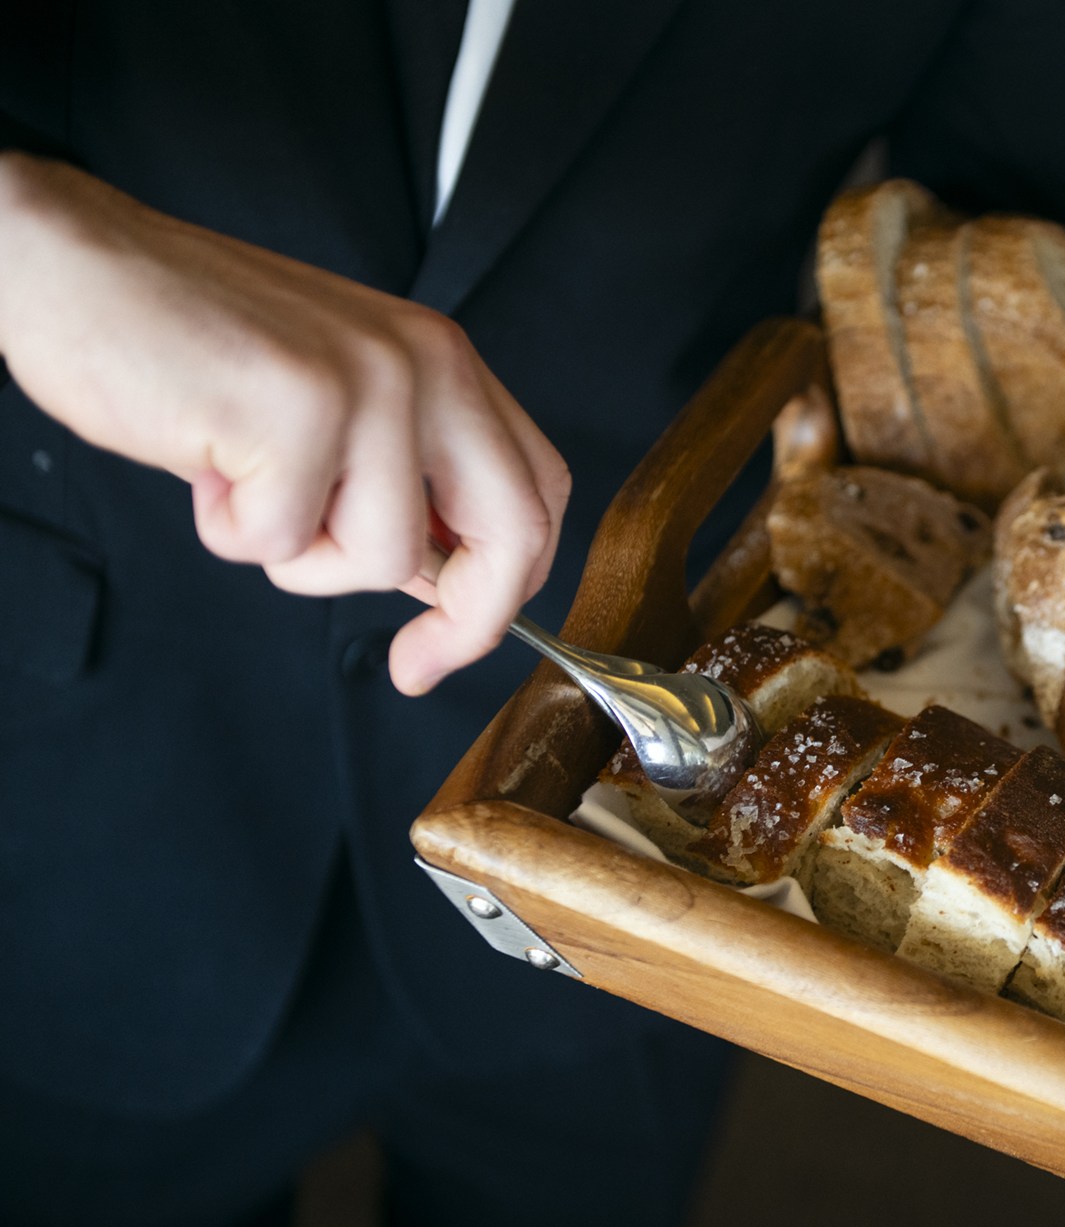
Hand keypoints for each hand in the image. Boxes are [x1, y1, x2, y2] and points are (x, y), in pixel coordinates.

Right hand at [0, 152, 570, 694]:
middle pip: (513, 532)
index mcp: (443, 360)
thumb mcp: (330, 406)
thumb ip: (399, 481)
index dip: (515, 584)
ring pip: (382, 556)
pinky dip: (230, 529)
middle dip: (469, 623)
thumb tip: (442, 582)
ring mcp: (368, 382)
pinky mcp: (298, 408)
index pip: (538, 490)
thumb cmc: (188, 344)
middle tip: (413, 666)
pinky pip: (284, 542)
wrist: (71, 268)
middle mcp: (426, 363)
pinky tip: (202, 458)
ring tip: (241, 477)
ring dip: (297, 553)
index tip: (459, 639)